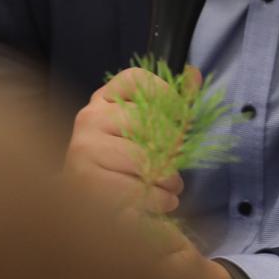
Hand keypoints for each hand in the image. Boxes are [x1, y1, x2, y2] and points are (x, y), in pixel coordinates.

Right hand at [65, 66, 185, 214]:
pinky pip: (133, 188)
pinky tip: (161, 202)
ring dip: (167, 179)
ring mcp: (84, 146)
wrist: (90, 204)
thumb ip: (171, 103)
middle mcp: (90, 117)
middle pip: (146, 120)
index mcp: (105, 99)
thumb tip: (194, 74)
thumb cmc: (126, 164)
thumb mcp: (147, 130)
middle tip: (178, 169)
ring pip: (143, 158)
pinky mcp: (84, 179)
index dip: (166, 93)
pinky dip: (155, 199)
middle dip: (172, 148)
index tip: (183, 117)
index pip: (137, 79)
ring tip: (171, 189)